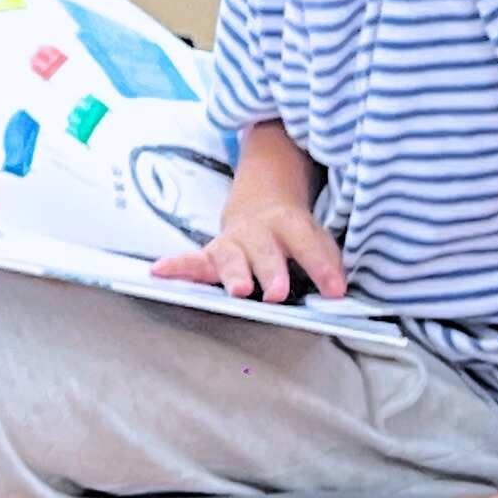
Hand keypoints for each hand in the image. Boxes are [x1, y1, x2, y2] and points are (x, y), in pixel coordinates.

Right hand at [159, 196, 345, 302]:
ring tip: (238, 290)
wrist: (260, 205)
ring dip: (233, 274)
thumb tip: (339, 293)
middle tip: (277, 292)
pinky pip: (192, 262)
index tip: (335, 291)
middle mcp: (257, 232)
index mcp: (288, 224)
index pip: (307, 243)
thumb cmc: (291, 232)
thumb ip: (327, 263)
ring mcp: (231, 243)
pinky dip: (177, 267)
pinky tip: (159, 271)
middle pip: (264, 252)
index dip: (322, 266)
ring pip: (230, 258)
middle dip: (269, 271)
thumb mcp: (315, 237)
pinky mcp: (210, 254)